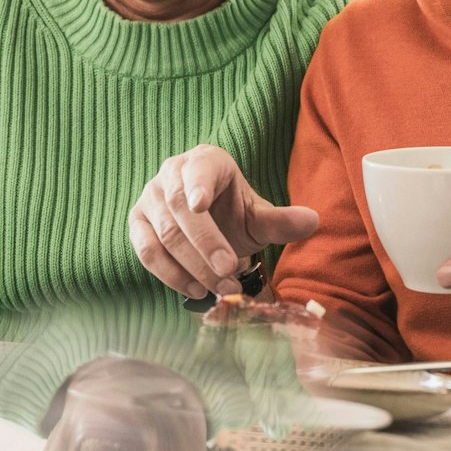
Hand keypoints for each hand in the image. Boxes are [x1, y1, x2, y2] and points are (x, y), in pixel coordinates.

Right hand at [129, 144, 318, 299]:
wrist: (209, 226)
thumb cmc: (233, 215)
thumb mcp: (259, 218)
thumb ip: (281, 221)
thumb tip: (313, 220)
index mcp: (205, 161)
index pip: (198, 169)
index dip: (197, 185)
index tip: (200, 204)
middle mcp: (171, 173)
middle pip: (180, 209)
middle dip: (205, 245)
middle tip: (229, 272)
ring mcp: (150, 198)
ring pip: (164, 234)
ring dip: (192, 267)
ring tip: (221, 289)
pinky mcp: (138, 225)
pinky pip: (147, 251)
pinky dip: (170, 274)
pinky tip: (196, 290)